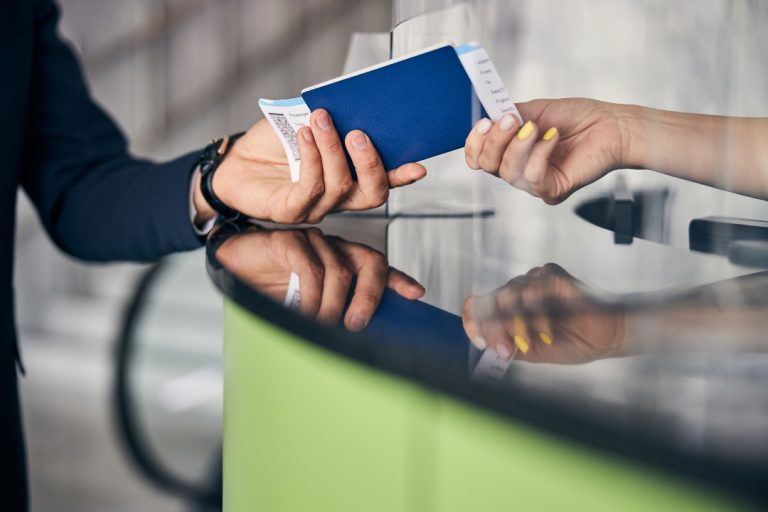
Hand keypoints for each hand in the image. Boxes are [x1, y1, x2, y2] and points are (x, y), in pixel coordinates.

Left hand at [194, 109, 426, 223]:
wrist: (234, 160)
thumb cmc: (272, 144)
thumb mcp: (307, 123)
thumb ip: (332, 120)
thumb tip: (354, 103)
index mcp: (349, 178)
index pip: (383, 181)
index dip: (402, 176)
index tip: (419, 166)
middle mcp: (337, 198)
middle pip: (371, 194)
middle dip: (370, 163)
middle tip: (359, 133)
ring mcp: (315, 208)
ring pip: (340, 186)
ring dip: (332, 149)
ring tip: (321, 119)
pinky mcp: (291, 212)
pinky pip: (310, 188)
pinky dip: (311, 157)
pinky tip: (304, 135)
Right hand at [215, 226, 424, 330]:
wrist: (232, 266)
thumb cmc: (271, 285)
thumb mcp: (307, 302)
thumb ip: (333, 309)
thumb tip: (355, 334)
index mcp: (342, 258)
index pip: (376, 265)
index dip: (397, 279)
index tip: (416, 294)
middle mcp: (333, 246)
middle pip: (368, 261)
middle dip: (370, 294)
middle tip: (358, 324)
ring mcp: (313, 240)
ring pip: (338, 271)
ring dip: (332, 306)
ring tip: (320, 328)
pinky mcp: (291, 240)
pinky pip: (311, 268)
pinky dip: (311, 296)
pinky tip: (303, 313)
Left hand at [461, 263, 624, 363]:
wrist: (605, 338)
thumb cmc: (573, 341)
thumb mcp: (531, 351)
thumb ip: (506, 344)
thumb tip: (485, 341)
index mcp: (510, 308)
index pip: (479, 305)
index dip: (473, 321)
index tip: (479, 341)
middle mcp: (519, 292)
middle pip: (491, 300)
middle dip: (495, 329)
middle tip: (506, 349)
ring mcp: (534, 281)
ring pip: (509, 293)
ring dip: (519, 323)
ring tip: (532, 340)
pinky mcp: (552, 275)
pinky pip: (533, 286)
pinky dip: (537, 311)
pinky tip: (547, 328)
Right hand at [464, 99, 629, 203]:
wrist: (610, 125)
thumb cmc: (579, 118)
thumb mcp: (534, 110)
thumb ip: (507, 114)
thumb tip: (487, 114)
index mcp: (511, 152)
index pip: (478, 157)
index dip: (474, 143)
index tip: (484, 123)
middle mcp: (519, 170)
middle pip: (488, 165)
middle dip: (495, 140)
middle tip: (511, 120)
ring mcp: (534, 183)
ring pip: (508, 172)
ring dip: (519, 145)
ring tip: (536, 127)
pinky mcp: (552, 191)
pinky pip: (533, 177)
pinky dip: (540, 153)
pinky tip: (553, 138)